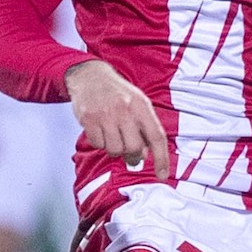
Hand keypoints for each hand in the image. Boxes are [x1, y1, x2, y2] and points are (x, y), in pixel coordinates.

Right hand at [65, 60, 168, 179]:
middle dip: (132, 156)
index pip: (156, 136)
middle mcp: (125, 109)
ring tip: (113, 136)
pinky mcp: (88, 119)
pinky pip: (97, 144)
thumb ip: (144, 127)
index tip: (162, 175)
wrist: (89, 76)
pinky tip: (100, 130)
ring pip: (114, 150)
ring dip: (114, 149)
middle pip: (133, 148)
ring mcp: (105, 114)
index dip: (162, 158)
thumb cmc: (117, 93)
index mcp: (141, 105)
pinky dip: (100, 143)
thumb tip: (144, 156)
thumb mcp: (137, 103)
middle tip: (128, 153)